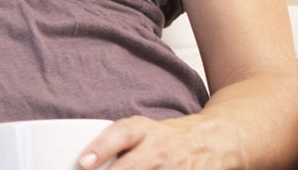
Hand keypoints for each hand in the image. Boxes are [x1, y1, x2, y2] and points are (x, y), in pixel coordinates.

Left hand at [76, 115, 244, 169]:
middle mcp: (159, 149)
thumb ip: (116, 144)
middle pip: (131, 167)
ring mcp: (176, 168)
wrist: (214, 140)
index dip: (100, 148)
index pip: (121, 135)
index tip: (84, 163)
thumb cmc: (166, 137)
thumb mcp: (142, 131)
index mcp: (143, 130)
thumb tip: (83, 164)